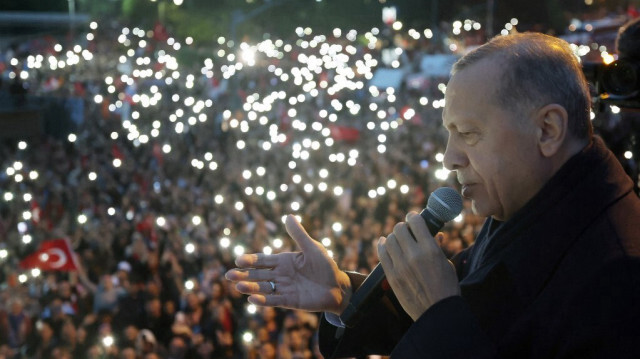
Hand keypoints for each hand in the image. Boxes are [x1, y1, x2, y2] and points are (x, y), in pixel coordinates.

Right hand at [225, 215, 351, 313]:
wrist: (337, 286)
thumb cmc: (325, 265)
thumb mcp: (312, 248)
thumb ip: (299, 235)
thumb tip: (288, 215)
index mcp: (283, 261)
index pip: (262, 260)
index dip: (250, 260)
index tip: (238, 260)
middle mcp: (280, 275)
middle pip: (258, 275)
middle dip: (244, 275)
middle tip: (229, 275)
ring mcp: (284, 288)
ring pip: (263, 288)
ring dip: (251, 288)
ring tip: (238, 287)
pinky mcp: (290, 301)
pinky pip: (274, 300)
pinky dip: (263, 301)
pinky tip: (252, 300)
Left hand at [377, 212, 460, 320]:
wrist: (437, 312)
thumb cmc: (446, 287)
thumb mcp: (446, 263)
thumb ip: (437, 247)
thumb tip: (436, 234)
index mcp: (430, 249)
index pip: (415, 221)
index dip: (413, 217)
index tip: (413, 218)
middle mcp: (413, 255)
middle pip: (399, 229)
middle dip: (403, 227)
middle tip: (405, 231)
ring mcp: (400, 266)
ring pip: (388, 240)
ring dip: (393, 237)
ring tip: (397, 240)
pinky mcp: (391, 276)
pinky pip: (381, 254)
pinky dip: (382, 246)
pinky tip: (384, 243)